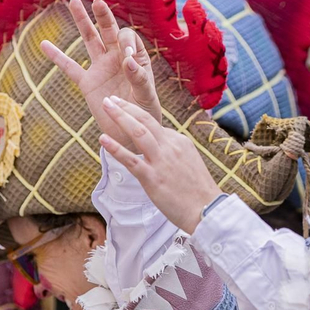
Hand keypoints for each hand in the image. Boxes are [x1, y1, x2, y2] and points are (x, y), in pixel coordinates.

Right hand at [40, 0, 161, 150]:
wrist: (131, 134)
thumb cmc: (146, 114)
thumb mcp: (146, 96)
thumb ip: (138, 78)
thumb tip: (126, 59)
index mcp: (135, 58)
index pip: (128, 39)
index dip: (125, 42)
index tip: (124, 56)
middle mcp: (117, 58)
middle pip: (108, 30)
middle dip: (103, 16)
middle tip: (97, 1)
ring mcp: (101, 68)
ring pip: (89, 40)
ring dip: (82, 21)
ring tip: (73, 1)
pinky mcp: (87, 83)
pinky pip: (70, 68)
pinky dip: (57, 57)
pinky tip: (44, 44)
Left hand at [98, 96, 221, 234]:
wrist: (207, 210)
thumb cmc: (198, 191)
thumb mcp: (189, 163)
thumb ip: (173, 152)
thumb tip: (159, 147)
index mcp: (180, 142)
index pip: (155, 125)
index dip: (136, 115)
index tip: (123, 109)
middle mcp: (171, 147)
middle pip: (145, 120)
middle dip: (126, 106)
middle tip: (110, 99)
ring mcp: (161, 161)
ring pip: (138, 132)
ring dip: (120, 116)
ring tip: (106, 105)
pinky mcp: (152, 178)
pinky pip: (130, 159)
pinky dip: (115, 148)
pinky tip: (103, 139)